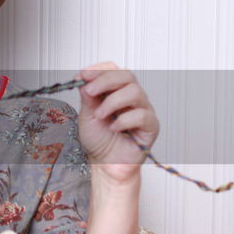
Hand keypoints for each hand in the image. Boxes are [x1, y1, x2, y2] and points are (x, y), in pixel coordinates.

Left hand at [76, 62, 159, 184]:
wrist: (105, 164)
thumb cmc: (99, 140)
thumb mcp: (87, 115)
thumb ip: (88, 97)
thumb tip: (85, 79)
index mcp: (116, 91)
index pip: (113, 70)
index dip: (99, 69)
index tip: (83, 75)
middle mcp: (131, 98)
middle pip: (127, 76)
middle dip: (105, 81)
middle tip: (90, 92)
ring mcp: (143, 110)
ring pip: (135, 92)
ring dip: (113, 102)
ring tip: (101, 115)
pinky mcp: (150, 126)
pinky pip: (142, 115)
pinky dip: (124, 120)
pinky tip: (114, 128)